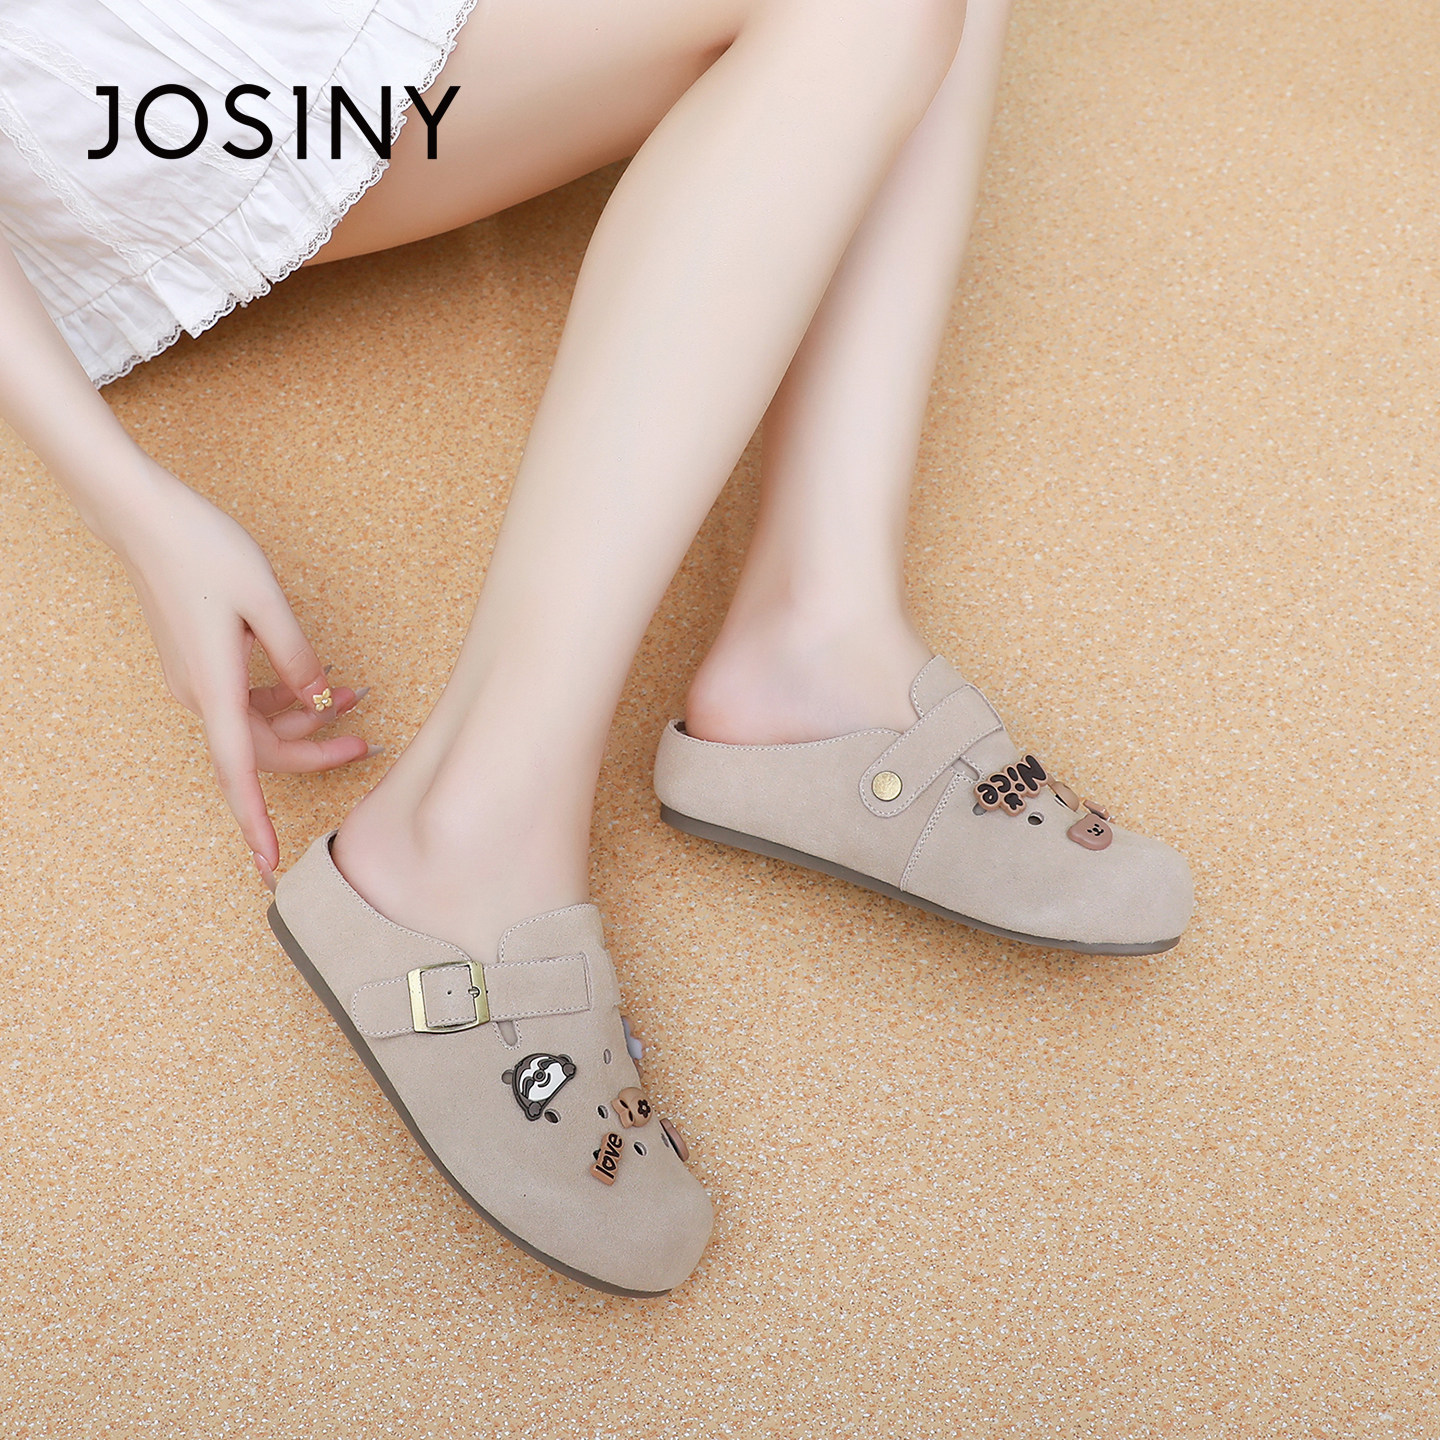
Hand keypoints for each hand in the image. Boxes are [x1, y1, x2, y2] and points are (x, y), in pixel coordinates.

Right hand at [110, 461, 371, 878]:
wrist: (143, 518)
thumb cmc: (203, 550)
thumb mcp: (265, 599)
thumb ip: (297, 654)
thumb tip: (320, 700)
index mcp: (215, 688)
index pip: (240, 772)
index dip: (256, 822)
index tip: (268, 864)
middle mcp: (201, 694)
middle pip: (263, 750)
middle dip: (316, 750)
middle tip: (367, 740)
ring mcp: (197, 681)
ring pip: (255, 725)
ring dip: (301, 721)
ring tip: (352, 695)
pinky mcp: (199, 664)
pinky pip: (244, 701)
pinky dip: (280, 698)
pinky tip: (312, 678)